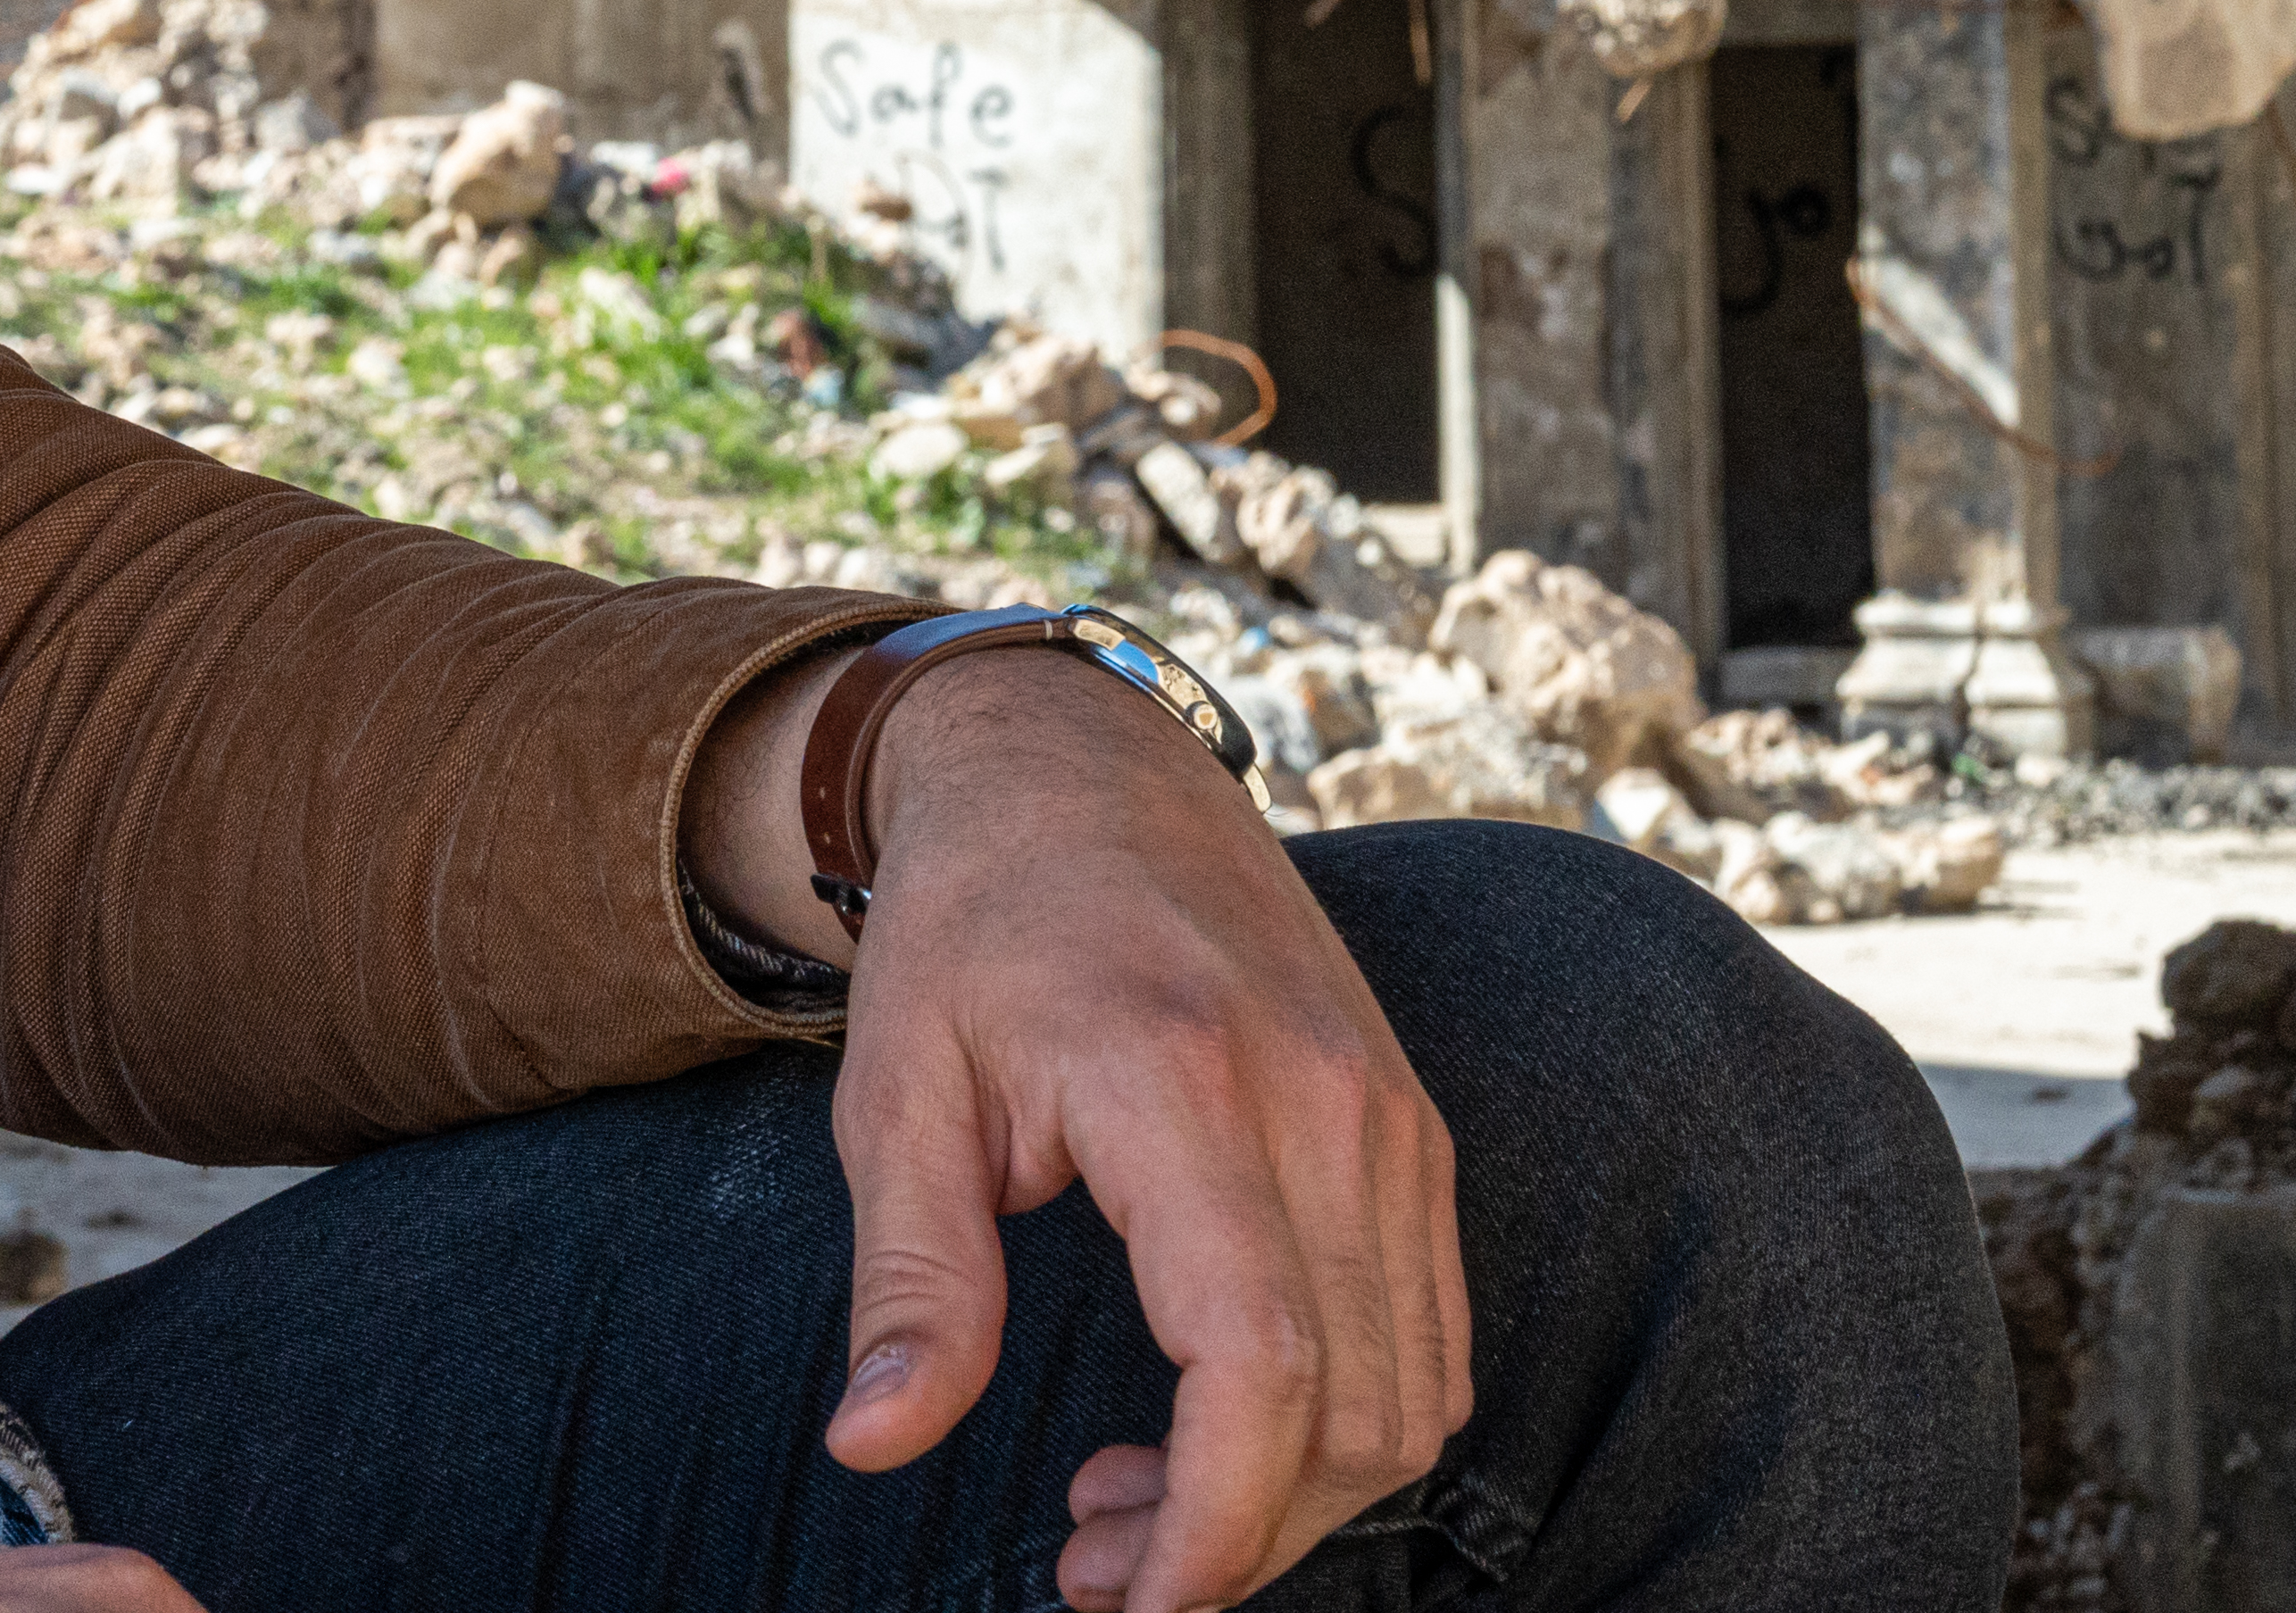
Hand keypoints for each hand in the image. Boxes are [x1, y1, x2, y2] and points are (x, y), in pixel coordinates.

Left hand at [689, 646, 1468, 1612]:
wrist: (1082, 766)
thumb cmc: (971, 924)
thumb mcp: (894, 1089)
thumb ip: (907, 1280)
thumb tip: (869, 1445)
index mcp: (1181, 1083)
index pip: (1260, 1363)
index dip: (1215, 1519)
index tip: (1132, 1599)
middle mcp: (1324, 1103)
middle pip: (1355, 1409)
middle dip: (1237, 1535)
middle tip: (1090, 1567)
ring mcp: (1389, 1114)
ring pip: (1412, 1391)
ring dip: (1293, 1495)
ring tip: (1127, 1506)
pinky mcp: (1410, 1128)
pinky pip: (1427, 1331)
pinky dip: (1342, 1420)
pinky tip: (1211, 1423)